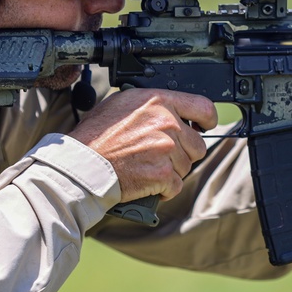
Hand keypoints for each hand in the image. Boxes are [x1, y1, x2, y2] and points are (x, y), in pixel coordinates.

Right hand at [69, 88, 218, 201]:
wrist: (83, 164)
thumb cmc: (97, 135)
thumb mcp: (123, 103)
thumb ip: (152, 106)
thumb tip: (172, 111)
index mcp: (159, 102)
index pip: (203, 107)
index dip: (208, 120)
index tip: (204, 127)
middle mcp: (168, 123)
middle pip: (197, 145)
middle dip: (183, 153)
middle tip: (159, 155)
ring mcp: (167, 150)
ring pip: (187, 167)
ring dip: (171, 171)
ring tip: (146, 167)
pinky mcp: (163, 175)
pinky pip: (176, 186)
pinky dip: (163, 189)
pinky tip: (146, 182)